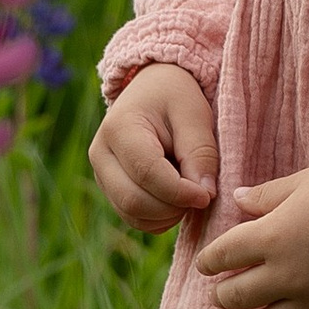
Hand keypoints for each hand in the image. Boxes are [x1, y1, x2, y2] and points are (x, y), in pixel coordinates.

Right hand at [90, 62, 218, 232]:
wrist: (153, 90)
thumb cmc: (176, 98)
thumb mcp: (194, 115)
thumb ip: (201, 153)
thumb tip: (204, 195)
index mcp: (119, 128)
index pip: (147, 173)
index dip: (180, 192)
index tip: (208, 194)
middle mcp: (100, 154)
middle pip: (133, 201)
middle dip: (173, 207)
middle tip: (201, 195)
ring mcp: (101, 175)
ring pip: (132, 215)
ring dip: (168, 215)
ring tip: (189, 193)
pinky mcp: (109, 190)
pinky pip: (134, 218)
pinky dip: (159, 218)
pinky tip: (176, 198)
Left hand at [195, 165, 308, 308]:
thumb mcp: (302, 182)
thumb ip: (266, 195)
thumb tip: (237, 198)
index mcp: (270, 237)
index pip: (221, 256)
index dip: (208, 261)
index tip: (207, 264)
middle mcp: (287, 273)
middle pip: (236, 297)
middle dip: (223, 295)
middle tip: (224, 292)